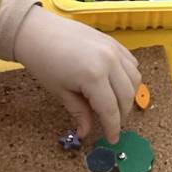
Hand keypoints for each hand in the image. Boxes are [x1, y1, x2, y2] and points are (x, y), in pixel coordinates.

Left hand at [13, 12, 140, 143]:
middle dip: (121, 114)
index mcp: (94, 76)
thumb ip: (79, 113)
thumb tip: (85, 133)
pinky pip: (131, 62)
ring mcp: (114, 49)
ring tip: (115, 104)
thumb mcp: (60, 92)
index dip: (112, 128)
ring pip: (135, 79)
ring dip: (129, 95)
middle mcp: (110, 62)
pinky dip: (129, 76)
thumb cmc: (44, 61)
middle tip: (111, 124)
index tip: (112, 139)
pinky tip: (118, 84)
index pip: (110, 109)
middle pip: (126, 96)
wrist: (37, 31)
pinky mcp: (113, 42)